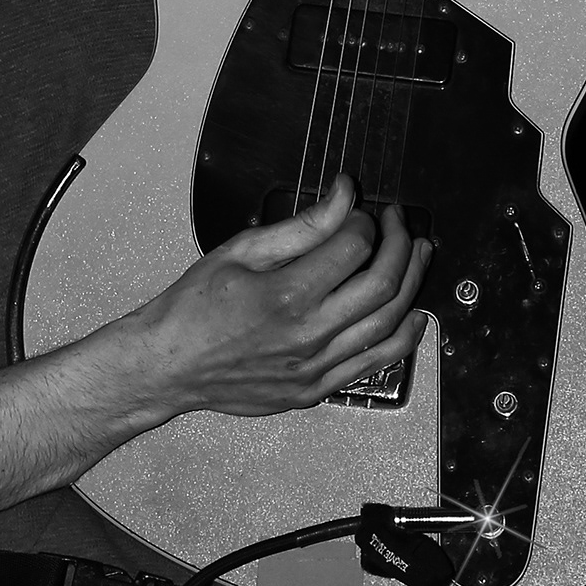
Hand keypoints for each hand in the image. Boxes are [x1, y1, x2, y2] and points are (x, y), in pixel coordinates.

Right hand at [118, 176, 430, 418]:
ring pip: (387, 324)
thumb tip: (344, 196)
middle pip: (382, 284)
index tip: (363, 209)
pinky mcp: (315, 390)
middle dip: (400, 245)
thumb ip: (302, 225)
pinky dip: (403, 338)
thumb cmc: (193, 307)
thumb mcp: (241, 250)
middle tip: (399, 223)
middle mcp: (307, 334)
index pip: (354, 247)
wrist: (167, 365)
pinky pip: (375, 364)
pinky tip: (414, 315)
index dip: (367, 221)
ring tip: (418, 256)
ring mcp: (314, 368)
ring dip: (411, 284)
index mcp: (287, 294)